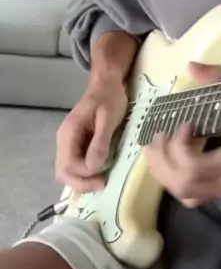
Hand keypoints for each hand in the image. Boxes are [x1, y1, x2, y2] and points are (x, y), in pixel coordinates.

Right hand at [55, 77, 127, 191]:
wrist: (107, 84)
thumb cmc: (109, 98)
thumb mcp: (108, 118)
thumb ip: (100, 141)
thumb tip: (93, 167)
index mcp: (68, 132)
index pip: (68, 164)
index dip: (85, 174)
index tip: (104, 175)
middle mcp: (64, 140)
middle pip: (63, 172)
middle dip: (81, 183)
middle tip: (103, 184)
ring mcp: (69, 143)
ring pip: (68, 171)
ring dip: (83, 180)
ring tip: (102, 181)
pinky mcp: (77, 145)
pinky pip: (76, 165)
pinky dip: (85, 174)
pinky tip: (99, 174)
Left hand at [143, 63, 220, 206]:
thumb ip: (216, 78)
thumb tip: (190, 66)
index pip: (192, 168)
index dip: (178, 148)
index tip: (184, 123)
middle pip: (182, 185)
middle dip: (162, 162)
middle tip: (157, 136)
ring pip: (185, 194)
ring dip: (165, 173)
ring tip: (157, 148)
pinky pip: (194, 196)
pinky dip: (177, 182)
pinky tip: (173, 160)